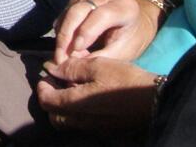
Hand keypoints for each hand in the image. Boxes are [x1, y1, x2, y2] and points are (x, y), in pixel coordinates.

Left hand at [35, 55, 160, 133]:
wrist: (153, 100)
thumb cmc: (124, 80)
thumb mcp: (97, 66)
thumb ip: (71, 68)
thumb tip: (51, 68)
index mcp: (75, 104)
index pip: (46, 100)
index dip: (42, 86)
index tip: (49, 73)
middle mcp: (81, 120)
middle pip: (54, 115)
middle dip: (50, 98)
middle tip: (58, 81)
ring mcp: (93, 127)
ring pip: (67, 121)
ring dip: (63, 106)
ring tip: (73, 88)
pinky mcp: (104, 129)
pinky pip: (81, 124)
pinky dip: (76, 112)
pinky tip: (87, 97)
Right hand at [54, 0, 162, 60]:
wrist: (134, 23)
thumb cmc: (131, 40)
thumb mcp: (124, 52)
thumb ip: (102, 57)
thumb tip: (76, 65)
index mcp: (123, 7)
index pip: (101, 15)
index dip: (87, 32)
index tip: (77, 50)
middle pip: (78, 11)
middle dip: (66, 36)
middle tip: (61, 58)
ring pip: (67, 13)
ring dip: (62, 36)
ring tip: (62, 57)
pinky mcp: (77, 0)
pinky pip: (63, 15)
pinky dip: (61, 32)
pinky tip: (64, 48)